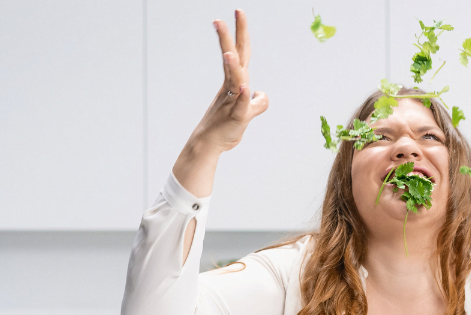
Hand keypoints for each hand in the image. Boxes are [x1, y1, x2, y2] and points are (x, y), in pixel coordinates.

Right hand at [188, 9, 268, 152]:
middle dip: (233, 36)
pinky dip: (243, 98)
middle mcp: (232, 88)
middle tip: (230, 15)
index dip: (241, 33)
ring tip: (229, 53)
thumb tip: (261, 95)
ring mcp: (233, 102)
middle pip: (236, 58)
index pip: (240, 53)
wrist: (209, 145)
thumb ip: (256, 102)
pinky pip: (241, 106)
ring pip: (235, 79)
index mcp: (234, 82)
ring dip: (233, 66)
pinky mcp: (236, 118)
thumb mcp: (247, 112)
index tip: (238, 12)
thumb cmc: (225, 126)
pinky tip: (245, 90)